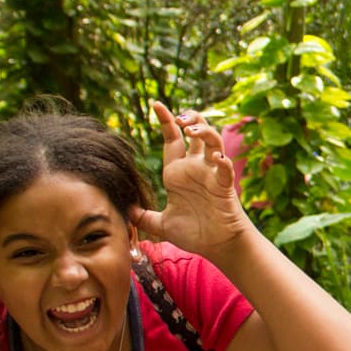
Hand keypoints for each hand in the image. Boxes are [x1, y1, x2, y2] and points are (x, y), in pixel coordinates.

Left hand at [131, 103, 250, 257]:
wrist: (217, 246)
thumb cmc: (195, 233)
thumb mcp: (161, 225)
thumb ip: (143, 217)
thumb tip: (125, 212)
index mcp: (178, 173)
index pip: (172, 140)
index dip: (165, 121)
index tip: (155, 104)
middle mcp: (196, 169)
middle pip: (198, 133)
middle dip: (191, 119)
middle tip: (180, 116)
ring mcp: (211, 175)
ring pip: (213, 142)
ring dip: (204, 132)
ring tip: (191, 130)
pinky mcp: (224, 186)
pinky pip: (225, 169)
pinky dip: (223, 161)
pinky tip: (218, 157)